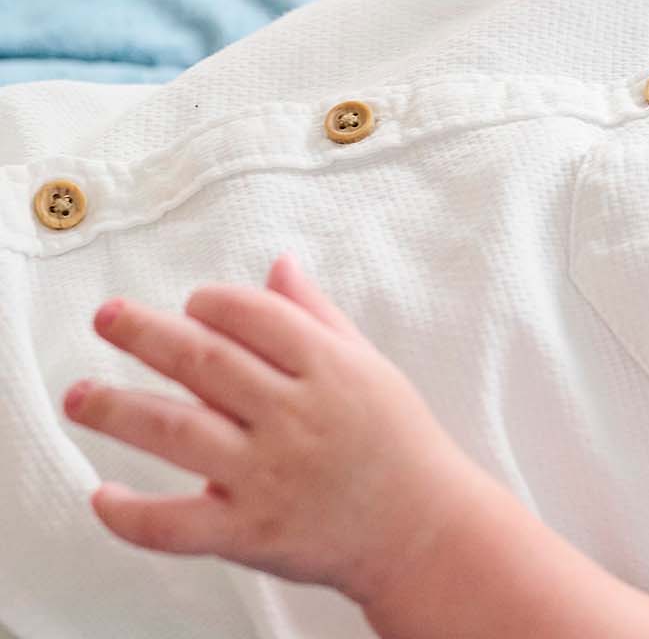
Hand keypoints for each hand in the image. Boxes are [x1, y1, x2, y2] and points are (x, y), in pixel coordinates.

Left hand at [64, 253, 485, 608]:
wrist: (419, 527)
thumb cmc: (395, 439)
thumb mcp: (368, 365)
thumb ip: (316, 315)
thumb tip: (277, 265)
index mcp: (329, 367)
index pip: (255, 316)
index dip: (214, 302)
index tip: (189, 302)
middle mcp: (294, 415)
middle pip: (204, 364)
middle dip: (146, 335)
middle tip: (106, 317)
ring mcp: (268, 476)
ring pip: (177, 432)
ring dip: (118, 410)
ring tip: (79, 395)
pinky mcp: (248, 533)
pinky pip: (174, 524)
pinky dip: (131, 513)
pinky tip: (102, 494)